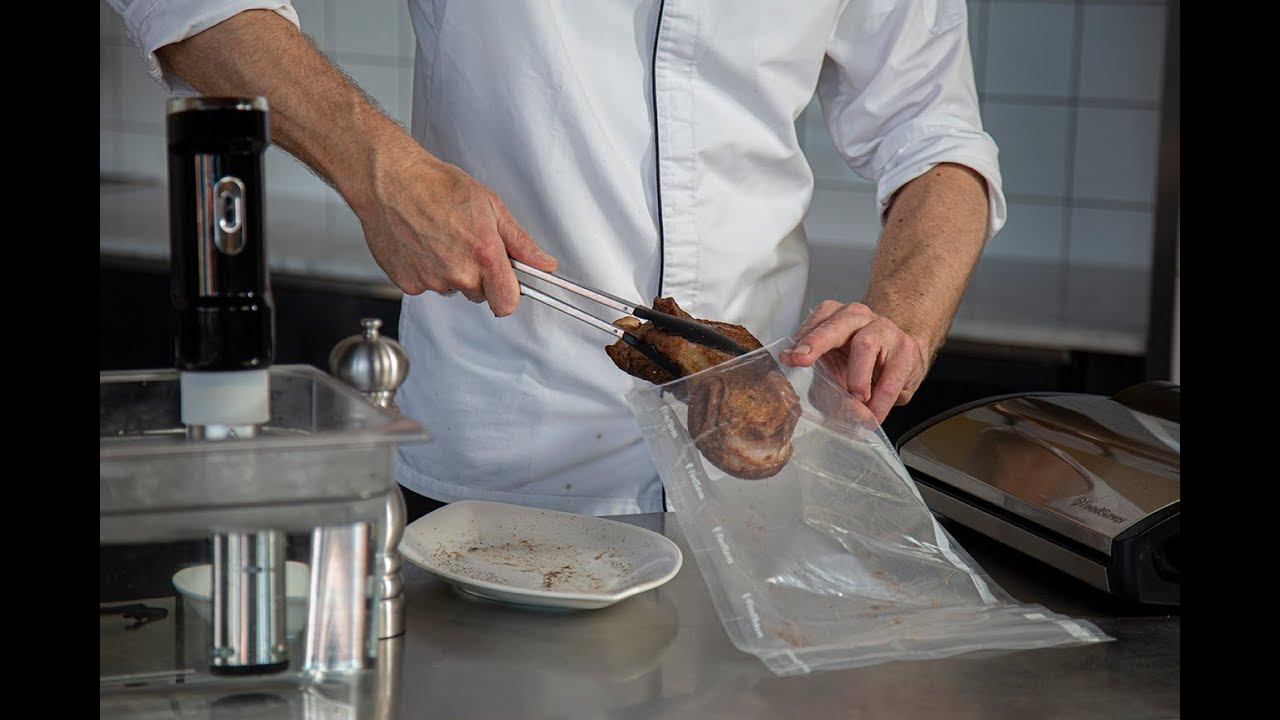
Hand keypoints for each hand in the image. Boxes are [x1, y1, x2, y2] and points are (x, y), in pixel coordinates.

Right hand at [358, 139, 556, 316]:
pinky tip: (422, 244)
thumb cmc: (436, 186)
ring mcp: (431, 280)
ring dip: (450, 272)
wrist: (390, 181)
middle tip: (465, 243)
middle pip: (479, 294)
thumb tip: (544, 263)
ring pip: (451, 289)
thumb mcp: (490, 206)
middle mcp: (457, 272)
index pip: (507, 302)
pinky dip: (425, 270)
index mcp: (484, 254)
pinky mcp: (407, 283)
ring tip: (440, 238)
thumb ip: (520, 242)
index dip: (508, 293)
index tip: (505, 283)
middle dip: (477, 275)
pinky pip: (425, 286)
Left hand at [779, 300, 927, 424]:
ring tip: (855, 398)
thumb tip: (822, 405)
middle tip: (803, 359)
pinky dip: (880, 400)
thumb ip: (823, 380)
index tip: (788, 358)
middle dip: (817, 342)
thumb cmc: (863, 362)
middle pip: (837, 325)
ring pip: (865, 344)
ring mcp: (884, 329)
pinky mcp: (906, 348)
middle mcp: (858, 317)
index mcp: (836, 317)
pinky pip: (890, 376)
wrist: (904, 357)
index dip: (801, 341)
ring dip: (856, 376)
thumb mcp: (837, 366)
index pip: (816, 323)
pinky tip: (873, 413)